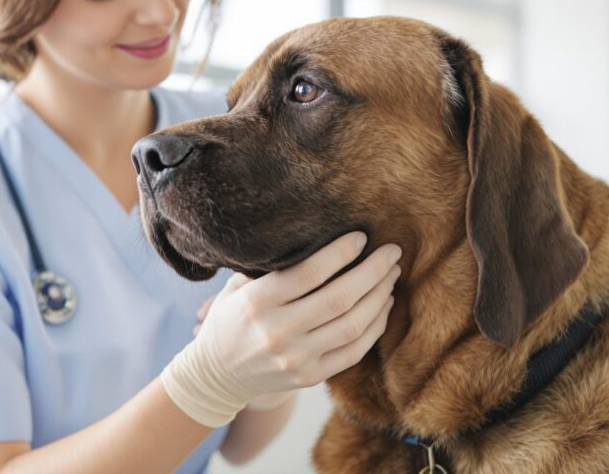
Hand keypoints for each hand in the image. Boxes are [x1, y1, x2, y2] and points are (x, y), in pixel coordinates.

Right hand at [162, 232, 400, 426]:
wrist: (217, 374)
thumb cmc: (230, 319)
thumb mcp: (236, 287)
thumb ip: (269, 266)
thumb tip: (313, 232)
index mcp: (257, 303)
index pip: (309, 273)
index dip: (341, 252)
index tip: (361, 236)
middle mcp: (277, 332)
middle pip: (339, 299)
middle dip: (373, 271)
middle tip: (391, 251)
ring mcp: (296, 358)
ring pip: (353, 325)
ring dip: (380, 296)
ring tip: (391, 274)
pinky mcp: (310, 376)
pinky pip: (354, 350)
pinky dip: (376, 326)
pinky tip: (384, 305)